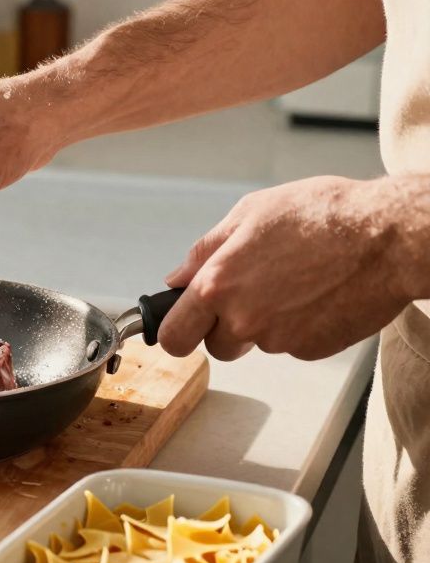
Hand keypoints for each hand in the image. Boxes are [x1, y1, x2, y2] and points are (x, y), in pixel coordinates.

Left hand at [159, 175, 427, 360]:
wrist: (388, 237)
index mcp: (217, 285)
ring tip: (296, 283)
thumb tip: (177, 278)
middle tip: (251, 296)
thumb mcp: (251, 213)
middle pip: (215, 347)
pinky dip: (300, 327)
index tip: (182, 328)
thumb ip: (205, 251)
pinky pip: (292, 345)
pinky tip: (318, 295)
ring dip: (267, 323)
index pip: (173, 336)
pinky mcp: (311, 350)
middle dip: (225, 329)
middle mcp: (243, 319)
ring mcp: (278, 339)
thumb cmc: (323, 215)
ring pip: (257, 343)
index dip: (176, 333)